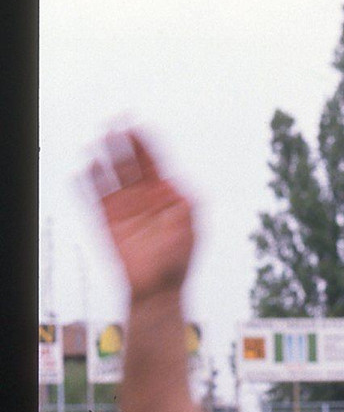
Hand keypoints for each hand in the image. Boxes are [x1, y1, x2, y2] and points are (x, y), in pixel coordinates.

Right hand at [87, 129, 195, 299]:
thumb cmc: (179, 260)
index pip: (151, 159)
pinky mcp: (106, 221)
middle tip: (112, 124)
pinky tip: (82, 170)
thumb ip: (188, 207)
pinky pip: (92, 198)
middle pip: (128, 161)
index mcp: (163, 192)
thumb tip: (179, 189)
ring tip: (96, 143)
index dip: (143, 140)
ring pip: (109, 175)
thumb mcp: (192, 230)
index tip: (134, 122)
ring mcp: (123, 206)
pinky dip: (86, 184)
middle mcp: (141, 194)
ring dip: (102, 157)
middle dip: (120, 142)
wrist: (159, 289)